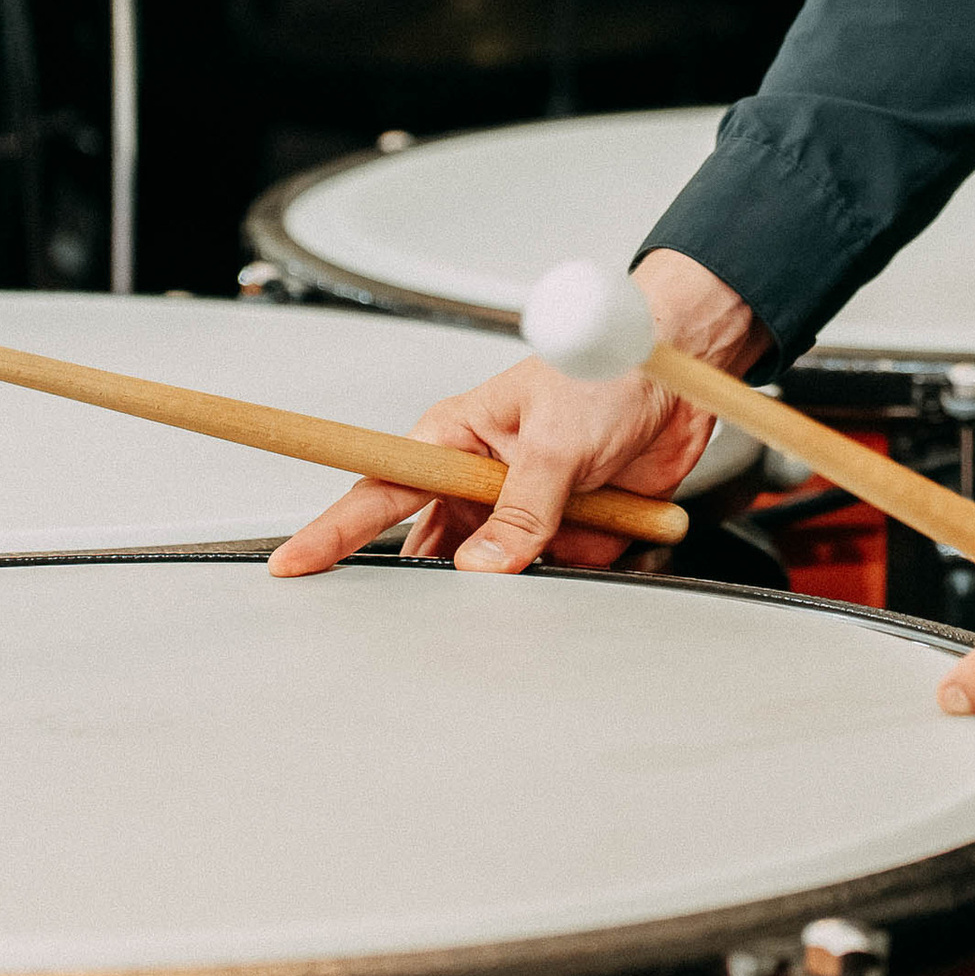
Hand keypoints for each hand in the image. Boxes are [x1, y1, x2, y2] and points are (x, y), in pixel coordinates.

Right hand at [270, 248, 772, 575]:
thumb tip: (485, 567)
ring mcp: (520, 512)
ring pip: (489, 574)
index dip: (332, 530)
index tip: (291, 563)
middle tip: (436, 605)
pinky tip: (591, 549)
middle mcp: (479, 479)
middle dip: (433, 579)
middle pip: (428, 547)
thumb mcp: (559, 436)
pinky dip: (567, 579)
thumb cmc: (608, 370)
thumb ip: (524, 507)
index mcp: (455, 437)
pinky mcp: (566, 537)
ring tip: (541, 554)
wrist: (683, 378)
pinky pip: (551, 580)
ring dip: (512, 582)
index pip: (378, 489)